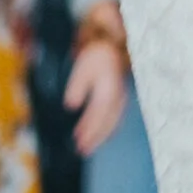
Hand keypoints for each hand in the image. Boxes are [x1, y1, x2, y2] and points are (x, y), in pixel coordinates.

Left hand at [66, 33, 128, 156]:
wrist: (113, 42)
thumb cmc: (96, 54)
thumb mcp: (82, 67)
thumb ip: (77, 87)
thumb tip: (71, 105)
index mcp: (108, 91)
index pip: (97, 116)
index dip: (88, 130)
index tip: (78, 141)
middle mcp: (118, 97)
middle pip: (107, 123)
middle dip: (95, 138)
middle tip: (82, 150)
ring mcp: (121, 98)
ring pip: (113, 122)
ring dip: (101, 136)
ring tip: (89, 146)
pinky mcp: (121, 97)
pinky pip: (116, 118)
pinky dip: (109, 128)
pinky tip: (102, 133)